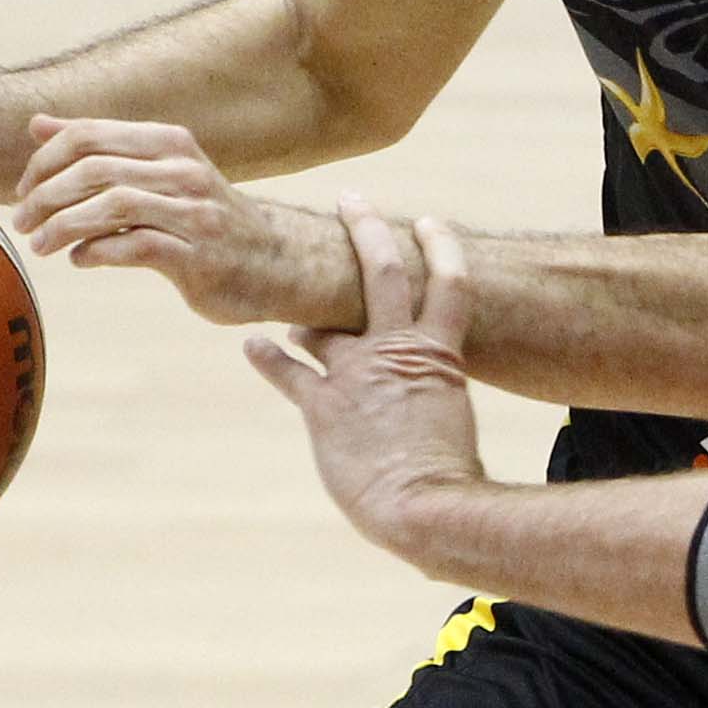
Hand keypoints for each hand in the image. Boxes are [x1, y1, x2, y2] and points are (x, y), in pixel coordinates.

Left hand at [16, 115, 357, 326]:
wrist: (279, 263)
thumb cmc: (204, 218)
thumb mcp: (158, 172)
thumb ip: (100, 149)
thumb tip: (37, 125)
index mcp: (170, 143)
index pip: (89, 134)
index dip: (45, 160)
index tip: (25, 189)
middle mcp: (184, 171)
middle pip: (94, 168)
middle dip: (45, 195)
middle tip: (22, 221)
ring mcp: (195, 214)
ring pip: (112, 205)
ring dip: (63, 226)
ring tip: (40, 245)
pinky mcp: (199, 258)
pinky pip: (135, 247)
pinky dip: (97, 252)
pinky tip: (80, 259)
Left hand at [245, 199, 481, 559]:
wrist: (425, 506)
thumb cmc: (451, 477)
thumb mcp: (454, 422)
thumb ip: (435, 400)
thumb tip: (430, 409)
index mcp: (440, 356)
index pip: (450, 284)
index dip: (442, 248)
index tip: (430, 222)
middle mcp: (395, 352)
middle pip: (383, 272)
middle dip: (367, 229)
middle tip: (351, 200)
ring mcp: (356, 374)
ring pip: (319, 322)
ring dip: (301, 313)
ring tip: (285, 306)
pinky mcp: (323, 406)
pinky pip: (288, 371)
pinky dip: (267, 356)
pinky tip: (253, 345)